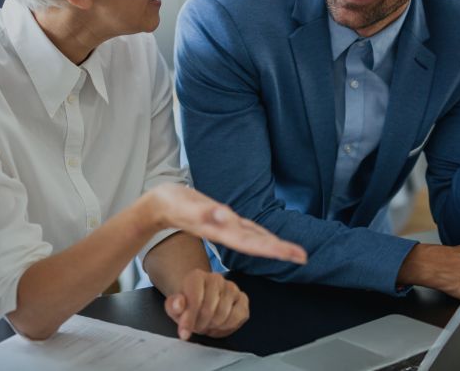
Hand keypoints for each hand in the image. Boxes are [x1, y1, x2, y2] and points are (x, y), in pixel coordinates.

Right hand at [130, 185, 306, 264]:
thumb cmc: (169, 203)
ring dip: (273, 245)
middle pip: (257, 243)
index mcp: (219, 230)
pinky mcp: (221, 221)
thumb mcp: (185, 205)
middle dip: (280, 250)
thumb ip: (203, 211)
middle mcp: (224, 231)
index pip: (251, 242)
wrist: (157, 207)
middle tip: (303, 257)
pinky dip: (260, 236)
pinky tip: (267, 239)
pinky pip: (245, 231)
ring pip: (253, 238)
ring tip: (292, 252)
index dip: (272, 249)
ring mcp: (223, 227)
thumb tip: (223, 214)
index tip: (291, 255)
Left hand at [164, 269, 248, 340]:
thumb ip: (173, 305)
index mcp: (196, 276)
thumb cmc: (187, 304)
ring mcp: (231, 288)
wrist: (200, 299)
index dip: (189, 319)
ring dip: (213, 326)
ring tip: (206, 325)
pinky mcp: (243, 299)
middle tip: (196, 327)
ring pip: (224, 314)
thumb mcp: (174, 306)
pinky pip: (238, 316)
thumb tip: (178, 304)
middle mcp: (216, 278)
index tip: (184, 332)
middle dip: (201, 324)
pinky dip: (228, 326)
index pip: (195, 299)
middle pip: (209, 309)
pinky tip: (218, 325)